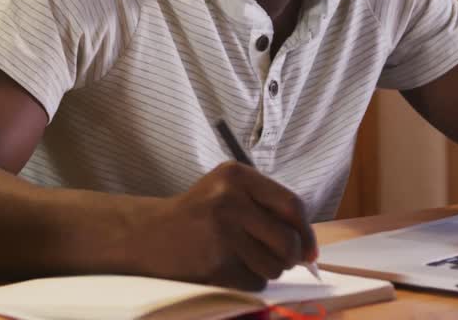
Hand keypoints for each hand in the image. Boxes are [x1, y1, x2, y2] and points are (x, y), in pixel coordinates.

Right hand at [135, 162, 316, 290]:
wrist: (148, 234)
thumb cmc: (197, 214)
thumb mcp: (228, 192)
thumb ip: (266, 207)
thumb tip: (308, 248)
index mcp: (236, 175)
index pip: (291, 205)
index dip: (306, 232)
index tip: (309, 249)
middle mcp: (229, 199)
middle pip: (288, 240)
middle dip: (290, 257)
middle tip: (282, 260)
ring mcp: (221, 232)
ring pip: (274, 266)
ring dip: (267, 270)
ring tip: (244, 259)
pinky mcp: (215, 263)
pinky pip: (255, 282)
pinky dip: (248, 281)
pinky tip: (228, 268)